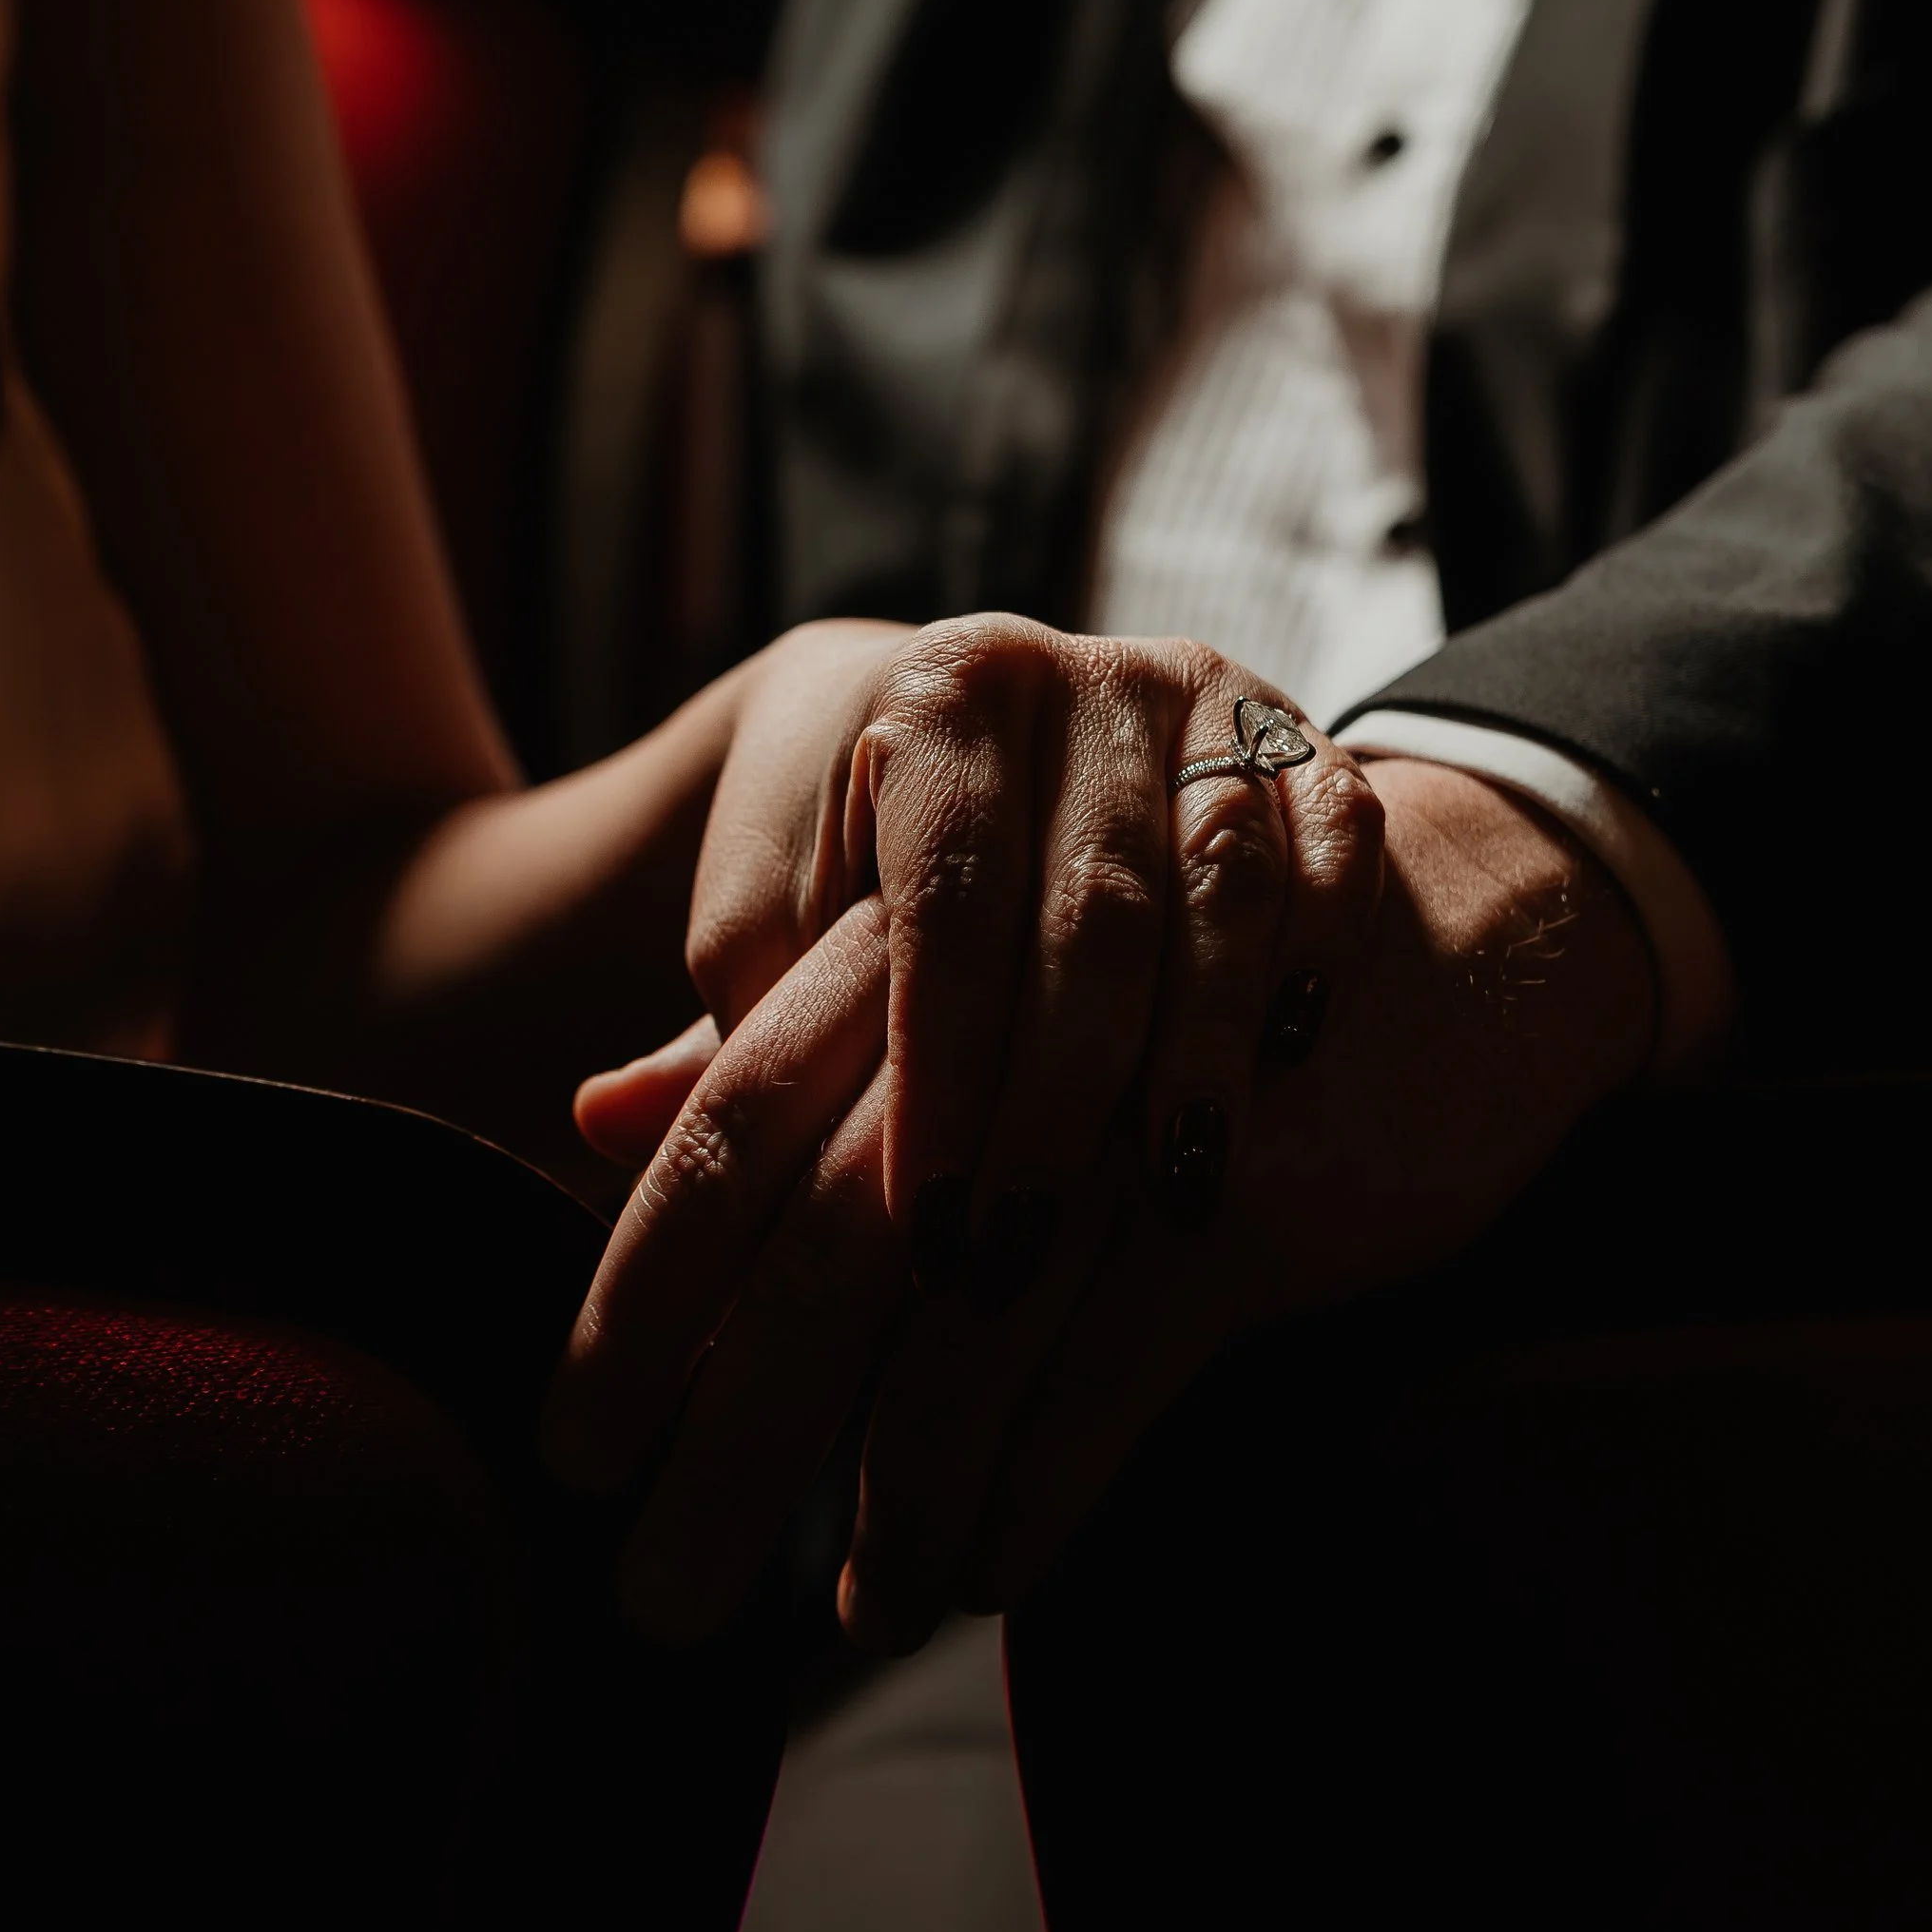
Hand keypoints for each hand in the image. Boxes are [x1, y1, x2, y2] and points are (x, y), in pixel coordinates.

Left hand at [547, 623, 1652, 1642]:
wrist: (1464, 909)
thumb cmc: (1157, 942)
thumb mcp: (958, 955)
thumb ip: (778, 1031)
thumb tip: (590, 1120)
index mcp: (913, 839)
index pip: (739, 1109)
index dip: (649, 1288)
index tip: (577, 1444)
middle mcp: (1018, 934)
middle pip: (848, 1222)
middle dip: (747, 1425)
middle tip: (657, 1587)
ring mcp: (1153, 1041)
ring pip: (991, 1302)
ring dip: (916, 1469)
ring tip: (848, 1605)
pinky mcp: (1268, 1156)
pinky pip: (1137, 1342)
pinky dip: (1054, 1471)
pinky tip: (991, 1572)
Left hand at [581, 615, 1381, 1248]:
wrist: (1021, 713)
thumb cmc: (874, 851)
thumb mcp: (784, 909)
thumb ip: (719, 1020)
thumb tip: (598, 1129)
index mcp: (932, 693)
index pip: (942, 895)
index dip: (935, 1069)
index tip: (920, 1228)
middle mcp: (1072, 672)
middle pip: (1090, 910)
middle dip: (1057, 1103)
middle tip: (1023, 1259)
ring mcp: (1201, 697)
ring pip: (1222, 889)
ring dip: (1196, 1056)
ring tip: (1172, 1201)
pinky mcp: (1301, 736)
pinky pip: (1334, 849)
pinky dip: (1312, 957)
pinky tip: (1282, 1070)